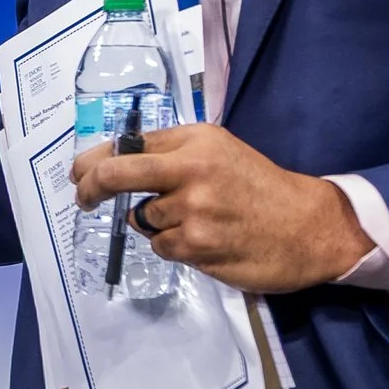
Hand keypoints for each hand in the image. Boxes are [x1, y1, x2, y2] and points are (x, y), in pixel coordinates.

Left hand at [72, 125, 373, 294]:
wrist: (309, 226)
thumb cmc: (260, 187)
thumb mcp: (220, 152)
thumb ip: (173, 153)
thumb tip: (115, 162)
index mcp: (196, 140)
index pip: (128, 146)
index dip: (94, 162)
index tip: (80, 173)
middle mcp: (191, 169)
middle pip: (116, 175)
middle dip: (90, 187)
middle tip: (83, 197)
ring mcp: (192, 210)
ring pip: (143, 220)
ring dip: (158, 224)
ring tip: (199, 221)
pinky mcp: (196, 246)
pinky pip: (162, 247)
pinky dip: (175, 246)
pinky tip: (207, 240)